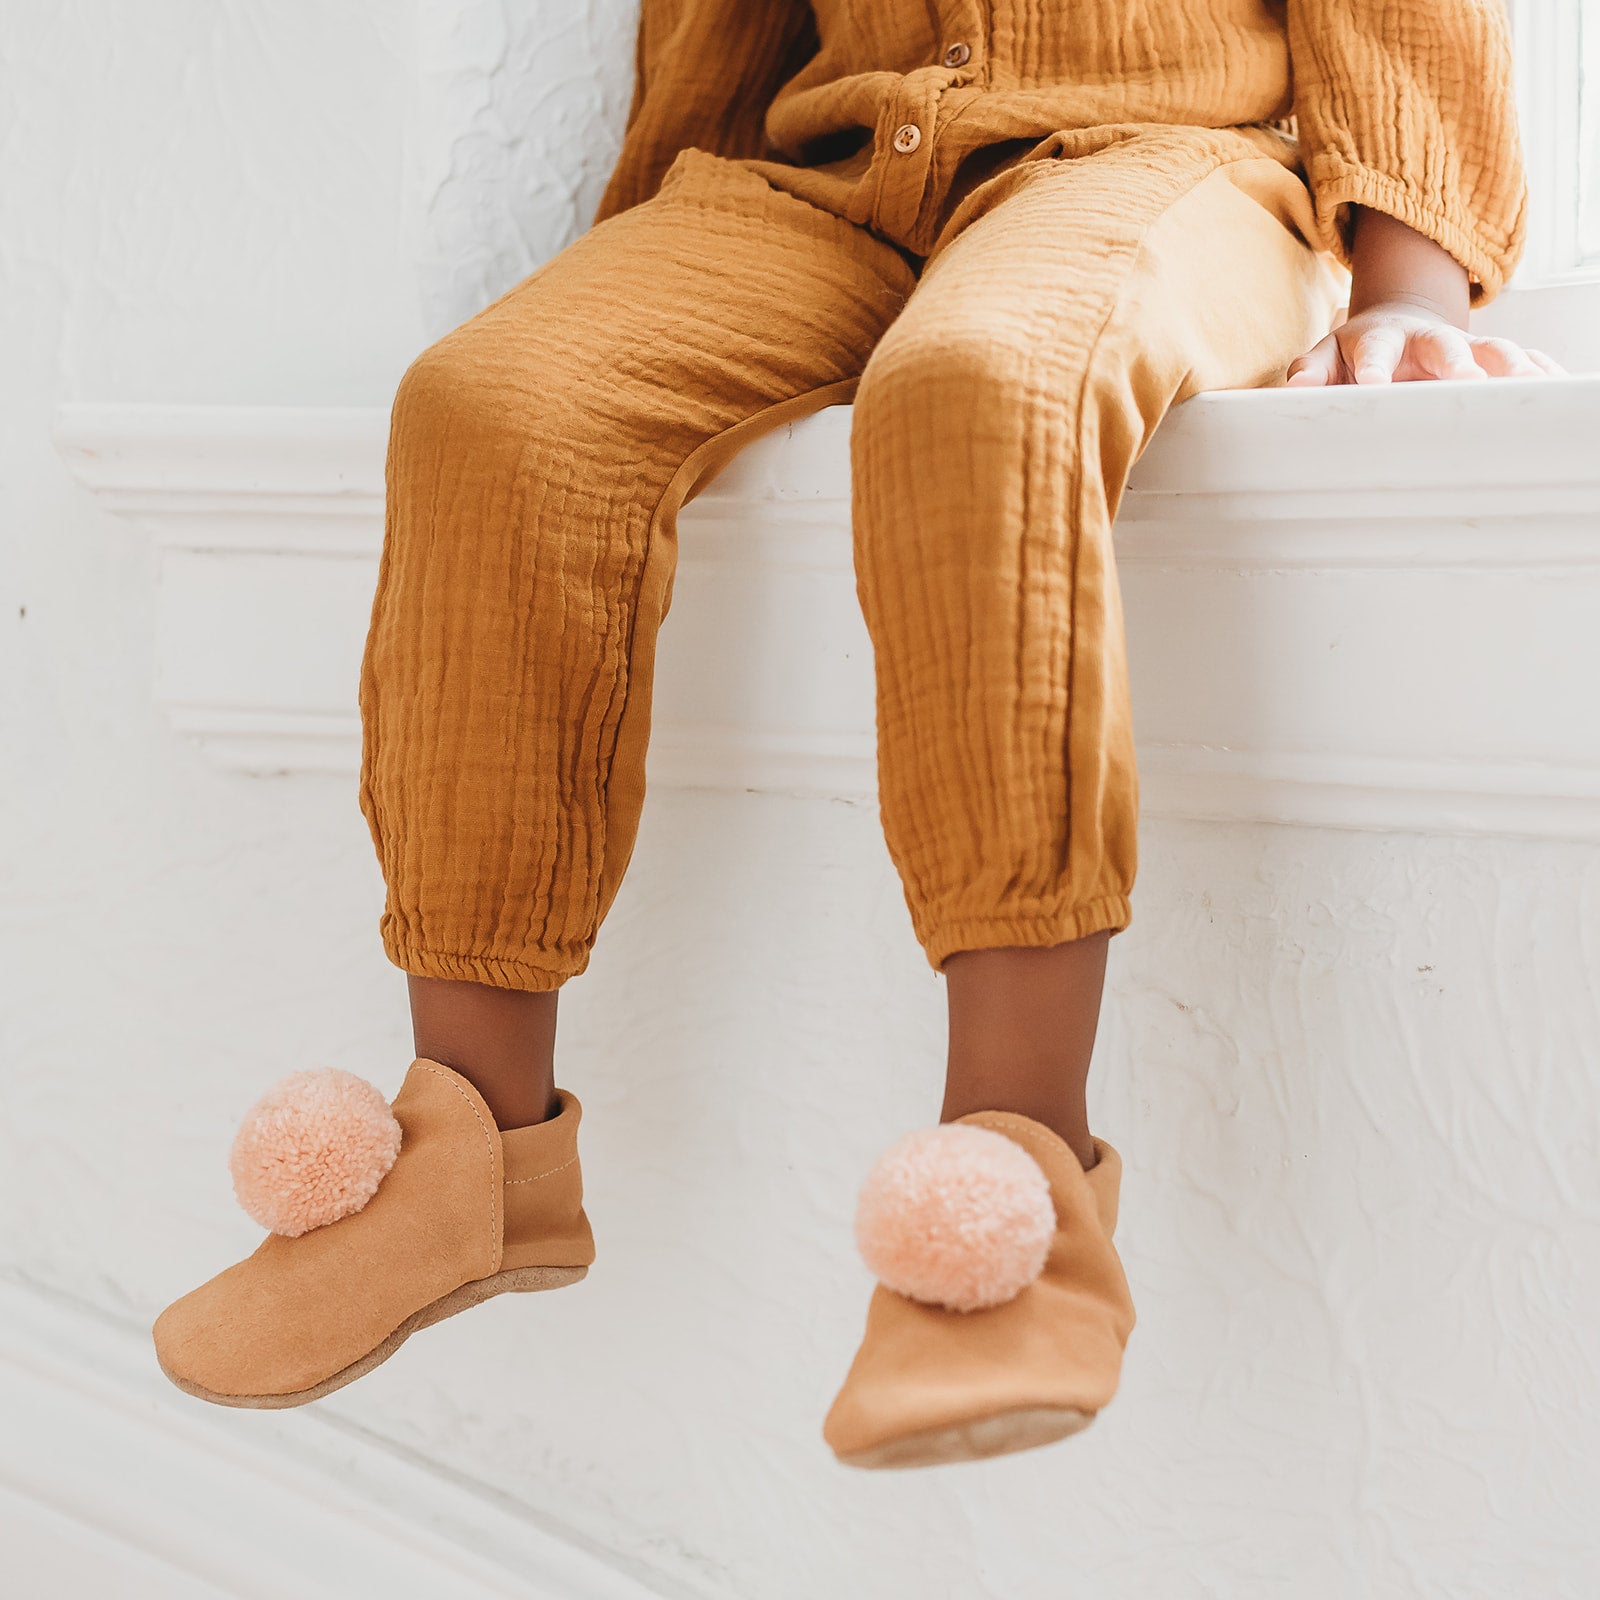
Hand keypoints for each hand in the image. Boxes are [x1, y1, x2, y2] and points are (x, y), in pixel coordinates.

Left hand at [1287, 298, 1565, 386]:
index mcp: (1380, 340)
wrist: (1398, 325)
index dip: (1373, 368)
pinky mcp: (1490, 358)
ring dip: (1511, 366)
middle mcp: (1425, 340)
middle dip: (1456, 361)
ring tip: (1529, 384)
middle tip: (1468, 380)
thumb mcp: (1327, 355)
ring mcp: (1463, 347)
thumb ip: (1310, 370)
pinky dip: (1542, 372)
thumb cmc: (1355, 352)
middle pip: (1443, 345)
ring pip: (1492, 351)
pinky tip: (1559, 385)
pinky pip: (1523, 362)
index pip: (1374, 351)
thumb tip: (1293, 388)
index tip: (1373, 386)